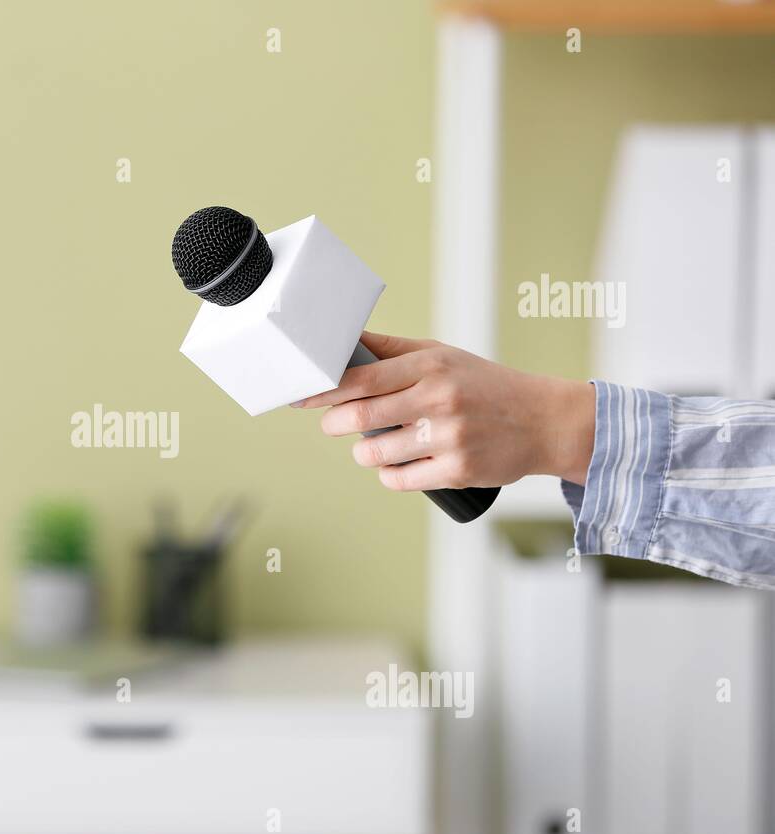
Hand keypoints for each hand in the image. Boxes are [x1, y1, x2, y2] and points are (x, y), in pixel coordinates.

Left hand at [293, 331, 594, 490]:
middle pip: (361, 418)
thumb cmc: (484, 385)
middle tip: (332, 424)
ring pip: (375, 454)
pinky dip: (388, 475)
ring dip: (363, 453)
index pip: (361, 378)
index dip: (324, 389)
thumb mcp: (441, 355)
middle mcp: (439, 400)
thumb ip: (391, 349)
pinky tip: (394, 465)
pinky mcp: (457, 471)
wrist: (544, 421)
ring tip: (372, 445)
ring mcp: (448, 438)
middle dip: (334, 424)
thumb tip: (343, 340)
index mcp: (430, 367)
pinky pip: (399, 480)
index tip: (303, 394)